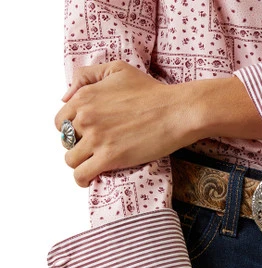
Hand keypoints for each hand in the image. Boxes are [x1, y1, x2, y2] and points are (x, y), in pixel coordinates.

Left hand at [54, 61, 261, 186]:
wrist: (176, 112)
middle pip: (66, 141)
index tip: (86, 135)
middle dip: (78, 146)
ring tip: (94, 165)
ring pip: (71, 160)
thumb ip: (87, 76)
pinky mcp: (109, 158)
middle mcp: (85, 117)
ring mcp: (97, 139)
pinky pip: (82, 174)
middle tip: (95, 149)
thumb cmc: (153, 92)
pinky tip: (90, 179)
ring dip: (80, 164)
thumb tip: (66, 97)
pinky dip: (82, 179)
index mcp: (84, 97)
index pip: (61, 120)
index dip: (73, 129)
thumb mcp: (118, 70)